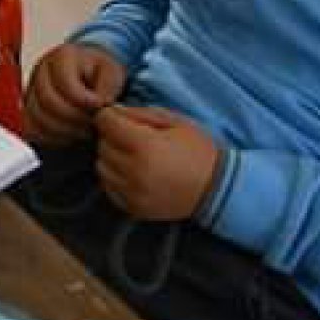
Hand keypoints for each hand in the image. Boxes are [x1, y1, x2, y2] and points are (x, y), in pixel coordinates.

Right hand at [24, 43, 126, 146]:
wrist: (87, 75)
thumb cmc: (98, 73)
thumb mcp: (111, 72)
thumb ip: (107, 87)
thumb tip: (98, 105)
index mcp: (62, 56)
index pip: (65, 83)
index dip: (83, 100)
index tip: (98, 107)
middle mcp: (41, 71)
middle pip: (48, 101)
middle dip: (74, 118)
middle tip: (92, 123)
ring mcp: (31, 90)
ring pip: (38, 118)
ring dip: (64, 130)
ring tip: (84, 130)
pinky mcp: (27, 109)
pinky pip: (32, 129)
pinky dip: (52, 138)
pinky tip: (70, 135)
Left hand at [94, 106, 221, 221]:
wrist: (218, 189)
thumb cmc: (198, 150)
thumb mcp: (175, 121)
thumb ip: (141, 113)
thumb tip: (113, 110)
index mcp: (144, 145)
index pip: (105, 122)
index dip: (110, 115)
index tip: (119, 117)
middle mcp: (133, 171)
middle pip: (102, 145)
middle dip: (111, 136)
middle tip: (129, 135)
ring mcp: (132, 193)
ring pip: (101, 167)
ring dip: (111, 157)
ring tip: (131, 155)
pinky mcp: (134, 208)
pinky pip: (109, 188)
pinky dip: (115, 178)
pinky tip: (132, 172)